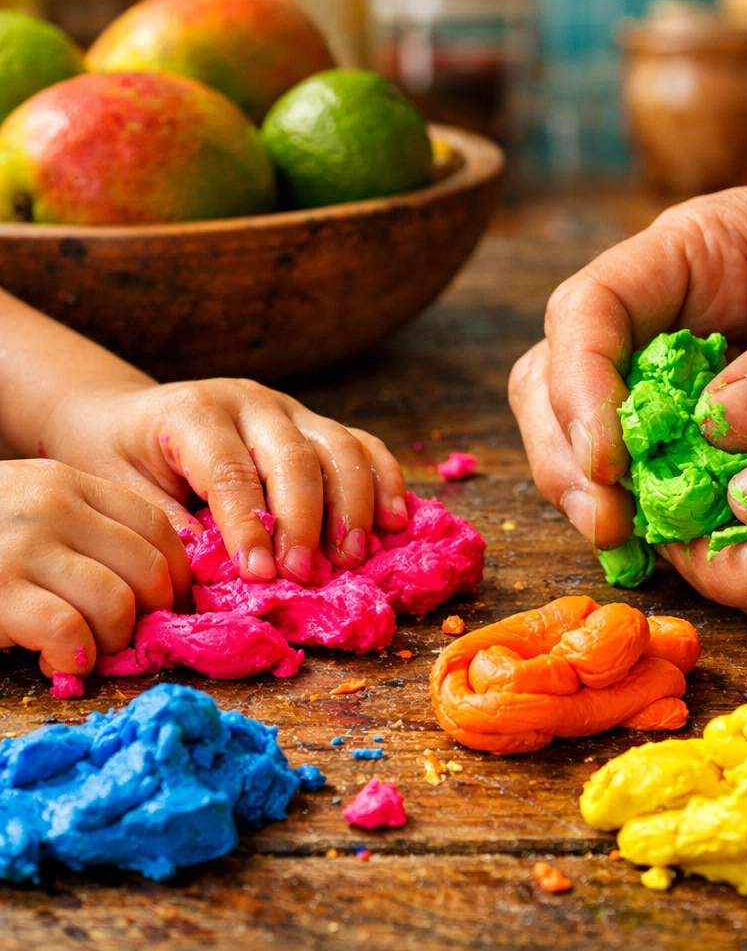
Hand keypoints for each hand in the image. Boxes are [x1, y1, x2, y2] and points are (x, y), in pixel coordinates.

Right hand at [0, 460, 190, 677]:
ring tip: (89, 649)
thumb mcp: (33, 509)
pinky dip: (76, 656)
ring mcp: (22, 547)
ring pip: (118, 603)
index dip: (175, 576)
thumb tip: (160, 585)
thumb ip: (89, 530)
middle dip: (151, 614)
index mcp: (69, 483)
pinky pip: (68, 631)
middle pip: (149, 568)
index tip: (166, 605)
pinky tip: (60, 662)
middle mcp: (53, 506)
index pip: (158, 526)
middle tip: (127, 635)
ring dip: (113, 641)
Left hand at [41, 380, 406, 583]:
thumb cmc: (119, 456)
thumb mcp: (120, 487)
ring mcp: (291, 409)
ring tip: (354, 556)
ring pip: (340, 448)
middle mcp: (251, 402)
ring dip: (354, 505)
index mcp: (196, 412)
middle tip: (306, 574)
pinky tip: (394, 519)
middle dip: (306, 520)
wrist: (127, 415)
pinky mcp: (315, 423)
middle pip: (295, 458)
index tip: (257, 577)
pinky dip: (384, 480)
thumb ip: (167, 522)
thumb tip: (218, 569)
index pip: (232, 472)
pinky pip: (363, 445)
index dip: (248, 526)